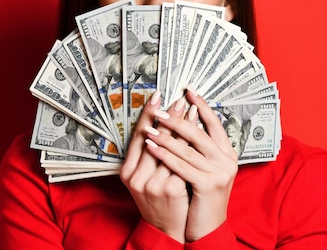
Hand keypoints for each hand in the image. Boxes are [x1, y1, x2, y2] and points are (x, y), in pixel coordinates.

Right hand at [120, 91, 189, 242]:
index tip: (156, 96)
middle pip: (155, 138)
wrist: (165, 230)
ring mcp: (154, 184)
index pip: (137, 135)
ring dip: (183, 126)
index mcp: (127, 172)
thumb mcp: (143, 178)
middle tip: (179, 98)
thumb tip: (159, 124)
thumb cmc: (156, 200)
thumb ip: (146, 157)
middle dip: (169, 116)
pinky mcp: (172, 189)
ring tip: (192, 109)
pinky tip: (200, 132)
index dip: (147, 114)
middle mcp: (137, 177)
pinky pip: (183, 161)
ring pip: (172, 148)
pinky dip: (191, 145)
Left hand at [144, 87, 238, 241]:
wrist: (209, 227)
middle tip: (161, 109)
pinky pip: (181, 165)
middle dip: (177, 119)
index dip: (201, 105)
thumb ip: (200, 148)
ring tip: (149, 127)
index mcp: (228, 153)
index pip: (215, 123)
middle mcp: (227, 160)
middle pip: (198, 133)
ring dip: (164, 136)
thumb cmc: (202, 196)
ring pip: (187, 148)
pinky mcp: (208, 184)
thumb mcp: (206, 168)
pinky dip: (163, 154)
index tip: (188, 91)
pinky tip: (151, 146)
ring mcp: (219, 172)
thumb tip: (185, 120)